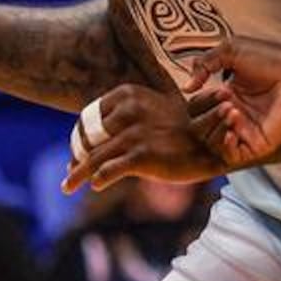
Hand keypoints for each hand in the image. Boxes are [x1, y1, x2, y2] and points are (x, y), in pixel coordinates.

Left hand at [62, 84, 223, 192]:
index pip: (89, 118)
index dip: (79, 138)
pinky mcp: (140, 156)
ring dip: (77, 175)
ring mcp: (133, 134)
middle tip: (71, 172)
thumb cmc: (179, 128)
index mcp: (126, 94)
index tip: (76, 152)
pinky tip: (95, 186)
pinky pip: (107, 172)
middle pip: (88, 139)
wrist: (213, 140)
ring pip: (93, 158)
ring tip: (67, 186)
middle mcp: (127, 111)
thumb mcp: (150, 112)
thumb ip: (125, 119)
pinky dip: (98, 180)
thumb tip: (97, 138)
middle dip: (77, 158)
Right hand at [182, 37, 280, 165]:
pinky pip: (230, 156)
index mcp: (226, 96)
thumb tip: (186, 88)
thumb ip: (203, 63)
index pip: (198, 108)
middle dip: (208, 114)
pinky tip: (232, 131)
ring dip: (216, 127)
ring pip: (212, 142)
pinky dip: (225, 146)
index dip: (202, 101)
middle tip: (227, 100)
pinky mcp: (257, 145)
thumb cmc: (271, 58)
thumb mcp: (230, 50)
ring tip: (233, 111)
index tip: (219, 89)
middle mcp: (233, 116)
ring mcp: (244, 132)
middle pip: (200, 127)